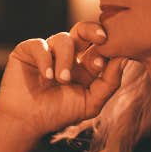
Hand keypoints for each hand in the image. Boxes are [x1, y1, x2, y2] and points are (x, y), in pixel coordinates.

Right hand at [0, 22, 123, 136]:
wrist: (27, 121)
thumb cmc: (59, 113)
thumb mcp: (91, 102)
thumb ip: (109, 82)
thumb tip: (124, 59)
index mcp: (85, 64)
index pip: (100, 47)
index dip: (104, 49)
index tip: (100, 64)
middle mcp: (68, 54)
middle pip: (84, 30)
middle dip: (93, 30)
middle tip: (101, 37)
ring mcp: (48, 50)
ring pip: (63, 38)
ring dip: (66, 59)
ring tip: (61, 80)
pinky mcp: (28, 50)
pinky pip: (41, 45)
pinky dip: (46, 60)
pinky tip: (46, 76)